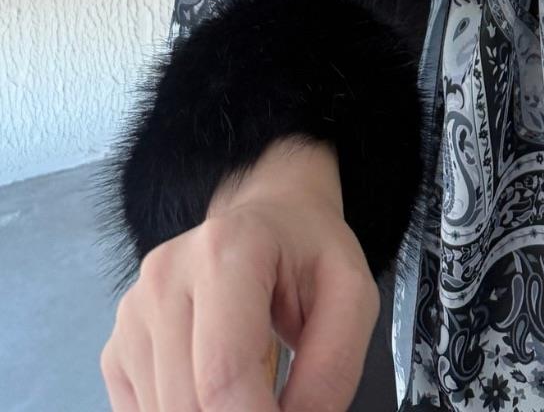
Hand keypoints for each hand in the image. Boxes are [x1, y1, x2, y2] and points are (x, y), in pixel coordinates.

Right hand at [100, 136, 379, 411]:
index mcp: (227, 249)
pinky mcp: (117, 347)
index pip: (224, 375)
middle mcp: (166, 275)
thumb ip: (332, 368)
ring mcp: (133, 312)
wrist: (268, 223)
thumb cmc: (307, 256)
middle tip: (280, 404)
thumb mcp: (352, 295)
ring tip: (252, 388)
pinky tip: (216, 391)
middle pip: (189, 405)